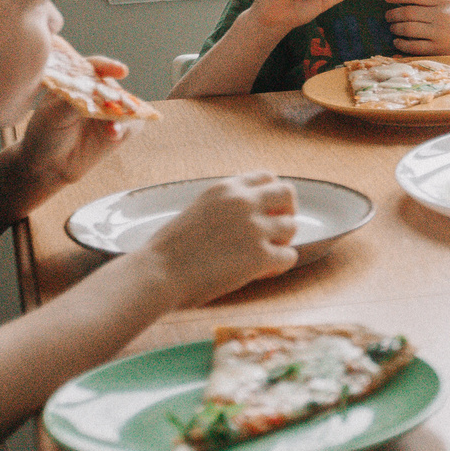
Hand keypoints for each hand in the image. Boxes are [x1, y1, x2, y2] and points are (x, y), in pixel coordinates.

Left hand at [15, 56, 132, 189]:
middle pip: (114, 86)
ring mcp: (110, 111)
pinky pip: (132, 125)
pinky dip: (124, 128)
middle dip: (119, 94)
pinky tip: (113, 134)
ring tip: (112, 126)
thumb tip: (95, 97)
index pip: (95, 68)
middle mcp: (97, 94)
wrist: (49, 164)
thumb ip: (74, 102)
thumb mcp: (53, 113)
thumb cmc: (46, 132)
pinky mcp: (120, 130)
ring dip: (125, 113)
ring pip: (128, 105)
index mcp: (78, 82)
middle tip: (119, 101)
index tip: (120, 71)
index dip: (108, 66)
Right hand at [137, 172, 298, 303]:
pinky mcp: (260, 256)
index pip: (267, 178)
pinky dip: (279, 266)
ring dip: (281, 242)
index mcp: (225, 188)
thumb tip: (249, 217)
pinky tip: (261, 272)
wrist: (157, 273)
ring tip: (260, 257)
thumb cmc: (169, 250)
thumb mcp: (198, 210)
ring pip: (291, 227)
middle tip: (275, 232)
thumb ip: (225, 208)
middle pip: (288, 194)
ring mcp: (254, 228)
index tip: (267, 212)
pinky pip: (289, 256)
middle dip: (286, 213)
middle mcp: (243, 202)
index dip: (272, 196)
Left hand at [385, 0, 449, 57]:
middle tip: (388, 15)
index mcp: (447, 1)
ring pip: (407, 28)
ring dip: (395, 27)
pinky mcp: (438, 50)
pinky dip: (401, 44)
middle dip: (393, 13)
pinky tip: (398, 42)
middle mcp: (441, 16)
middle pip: (407, 11)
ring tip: (392, 27)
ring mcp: (439, 34)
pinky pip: (413, 46)